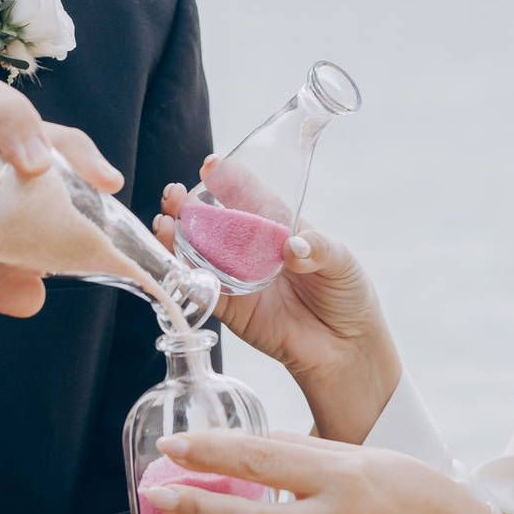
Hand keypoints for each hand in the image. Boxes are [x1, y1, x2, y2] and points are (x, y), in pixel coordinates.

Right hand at [155, 176, 400, 441]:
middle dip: (189, 206)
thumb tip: (293, 248)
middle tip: (176, 195)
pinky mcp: (233, 312)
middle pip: (213, 223)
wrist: (348, 347)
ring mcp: (239, 279)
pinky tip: (173, 265)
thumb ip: (319, 249)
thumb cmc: (348, 294)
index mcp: (277, 227)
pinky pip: (203, 294)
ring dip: (177, 239)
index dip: (227, 179)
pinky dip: (185, 279)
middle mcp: (251, 250)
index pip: (246, 195)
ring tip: (164, 224)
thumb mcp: (342, 261)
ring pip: (199, 255)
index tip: (211, 166)